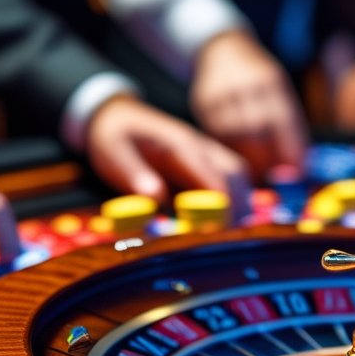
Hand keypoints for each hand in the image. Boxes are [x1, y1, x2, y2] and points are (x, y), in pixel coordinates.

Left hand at [85, 94, 250, 218]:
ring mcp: (207, 152)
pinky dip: (235, 199)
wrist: (119, 117)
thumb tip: (154, 197)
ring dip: (240, 204)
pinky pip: (232, 178)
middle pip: (234, 176)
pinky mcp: (208, 161)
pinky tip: (227, 220)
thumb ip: (134, 175)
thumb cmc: (116, 138)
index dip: (219, 206)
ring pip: (238, 176)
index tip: (218, 232)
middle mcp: (201, 147)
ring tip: (230, 233)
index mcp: (180, 147)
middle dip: (236, 208)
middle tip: (228, 239)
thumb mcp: (114, 154)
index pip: (212, 177)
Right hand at [190, 30, 307, 178]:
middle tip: (274, 179)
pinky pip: (215, 135)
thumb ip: (288, 125)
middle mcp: (245, 85)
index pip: (282, 120)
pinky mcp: (202, 103)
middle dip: (267, 160)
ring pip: (234, 136)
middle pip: (256, 129)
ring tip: (255, 176)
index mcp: (270, 81)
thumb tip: (298, 168)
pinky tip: (235, 162)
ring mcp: (221, 93)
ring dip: (246, 161)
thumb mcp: (279, 91)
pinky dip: (228, 153)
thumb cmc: (259, 81)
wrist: (223, 50)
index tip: (296, 173)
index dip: (289, 150)